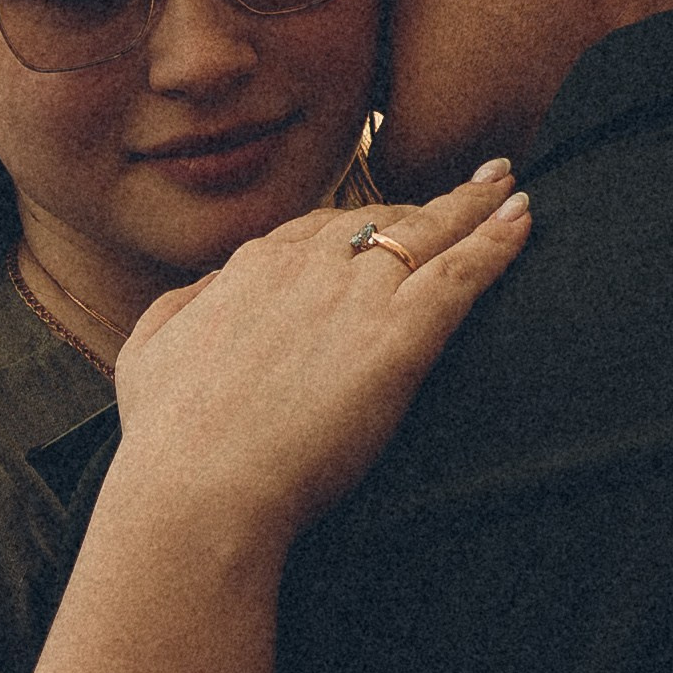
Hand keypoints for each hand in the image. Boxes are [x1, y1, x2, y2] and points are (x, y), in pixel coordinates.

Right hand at [105, 166, 527, 562]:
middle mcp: (309, 266)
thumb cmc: (169, 437)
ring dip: (474, 205)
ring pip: (429, 232)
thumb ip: (180, 308)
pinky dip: (497, 240)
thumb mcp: (148, 353)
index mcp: (253, 268)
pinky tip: (523, 221)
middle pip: (380, 219)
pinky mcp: (401, 334)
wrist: (201, 485)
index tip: (383, 221)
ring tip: (507, 187)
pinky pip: (463, 271)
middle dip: (425, 203)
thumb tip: (208, 288)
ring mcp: (358, 295)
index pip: (319, 231)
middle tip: (466, 188)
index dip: (357, 225)